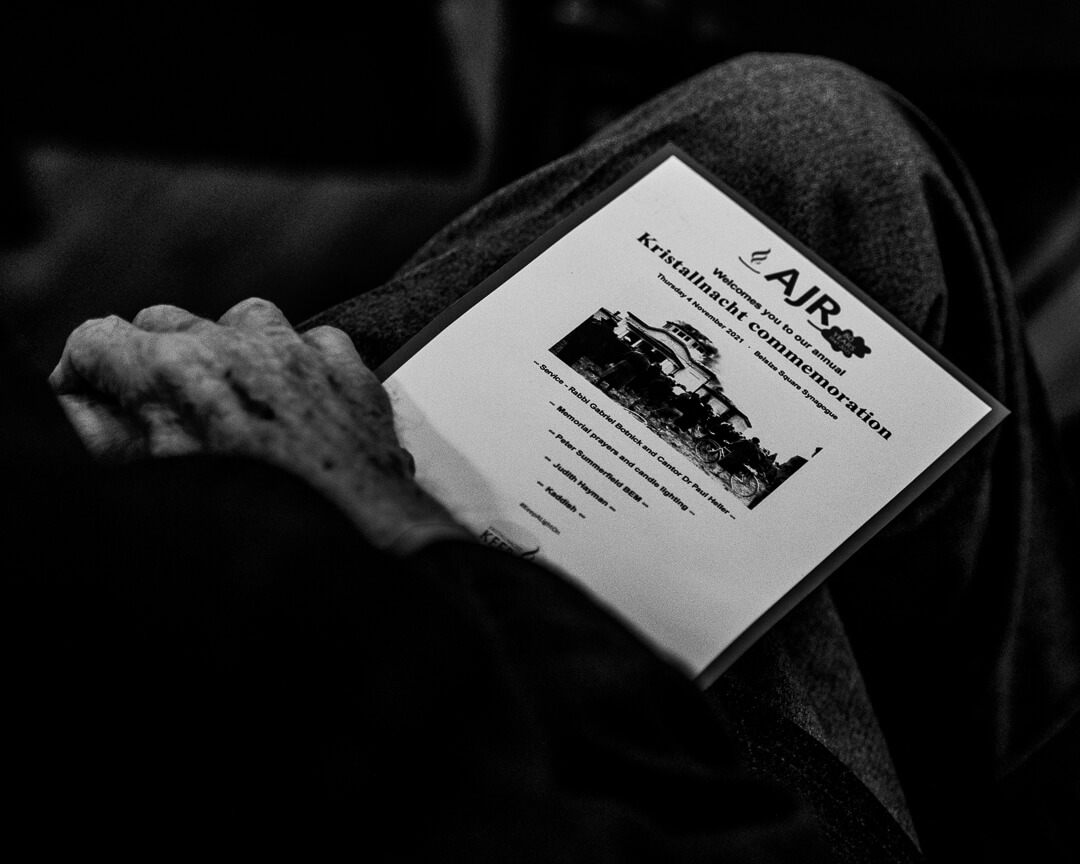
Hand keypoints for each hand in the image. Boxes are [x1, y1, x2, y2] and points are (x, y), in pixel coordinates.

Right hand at [50, 298, 464, 550]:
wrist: (360, 543)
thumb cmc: (259, 524)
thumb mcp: (156, 485)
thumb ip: (106, 437)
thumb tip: (85, 405)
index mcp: (175, 374)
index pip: (97, 340)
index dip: (83, 374)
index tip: (90, 400)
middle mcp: (236, 348)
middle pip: (163, 320)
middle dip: (148, 356)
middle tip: (152, 406)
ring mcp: (299, 354)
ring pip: (243, 318)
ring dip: (227, 347)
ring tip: (228, 396)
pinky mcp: (349, 370)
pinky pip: (314, 342)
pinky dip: (300, 364)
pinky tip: (296, 400)